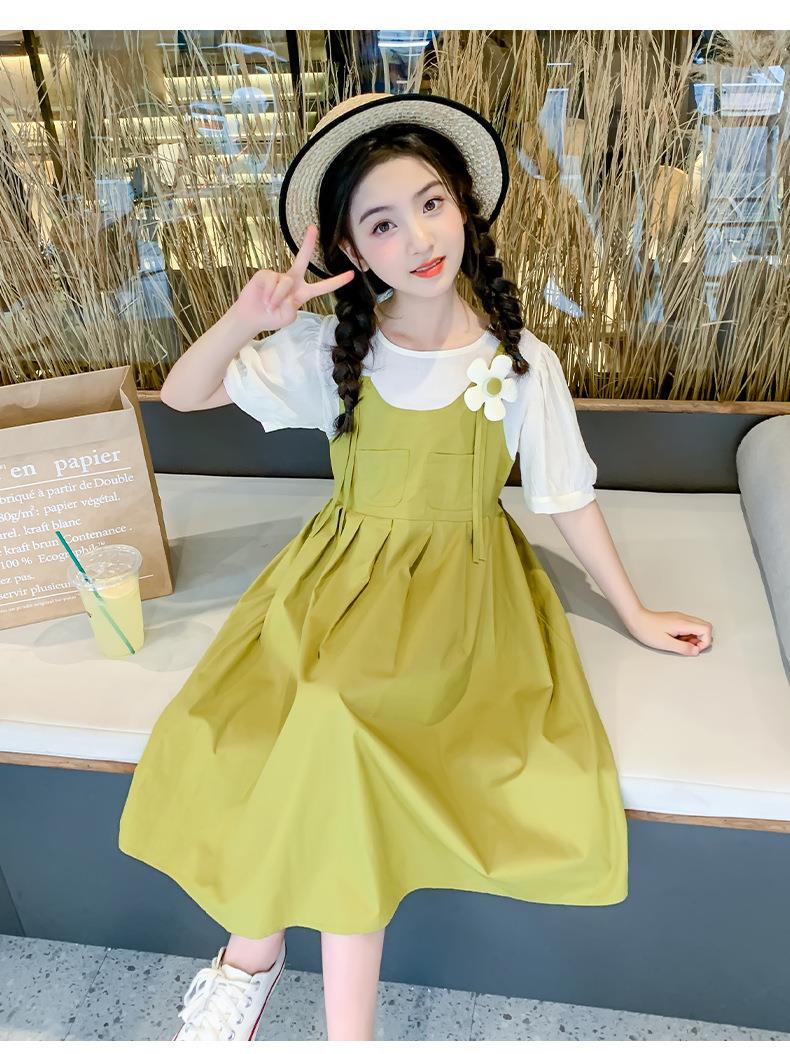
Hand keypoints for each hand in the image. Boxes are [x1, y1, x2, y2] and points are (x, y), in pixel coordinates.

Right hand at [231, 225, 354, 335]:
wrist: (252, 317)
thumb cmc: (271, 317)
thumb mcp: (287, 318)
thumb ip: (291, 307)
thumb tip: (286, 292)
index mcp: (303, 293)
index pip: (323, 287)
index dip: (337, 281)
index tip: (351, 274)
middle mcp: (293, 280)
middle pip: (303, 260)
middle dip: (307, 244)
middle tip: (313, 228)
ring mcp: (279, 275)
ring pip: (286, 282)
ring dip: (277, 297)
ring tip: (269, 305)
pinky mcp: (265, 274)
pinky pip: (272, 280)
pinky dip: (269, 293)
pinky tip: (264, 298)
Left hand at [624, 607, 713, 655]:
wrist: (636, 619)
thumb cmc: (647, 630)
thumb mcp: (665, 643)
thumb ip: (683, 648)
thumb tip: (696, 651)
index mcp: (683, 623)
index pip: (707, 629)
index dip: (705, 641)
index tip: (693, 649)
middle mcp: (684, 618)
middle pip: (705, 627)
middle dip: (700, 640)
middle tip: (687, 646)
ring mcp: (680, 618)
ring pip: (697, 627)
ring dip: (692, 638)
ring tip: (678, 642)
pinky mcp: (676, 620)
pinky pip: (688, 627)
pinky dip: (686, 635)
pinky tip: (675, 638)